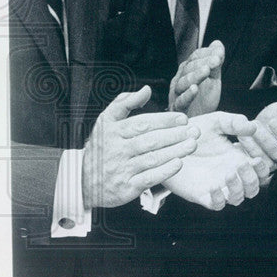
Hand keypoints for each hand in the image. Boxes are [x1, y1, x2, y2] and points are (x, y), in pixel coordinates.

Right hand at [82, 86, 196, 208]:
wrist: (82, 179)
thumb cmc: (102, 146)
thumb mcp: (106, 120)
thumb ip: (124, 102)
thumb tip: (146, 89)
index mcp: (113, 131)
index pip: (142, 123)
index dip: (164, 120)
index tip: (183, 118)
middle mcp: (117, 150)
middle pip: (150, 141)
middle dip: (175, 135)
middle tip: (195, 131)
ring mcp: (121, 169)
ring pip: (152, 158)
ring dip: (175, 151)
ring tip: (192, 145)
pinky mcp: (126, 187)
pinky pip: (148, 178)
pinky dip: (164, 171)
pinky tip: (179, 164)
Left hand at [162, 111, 264, 209]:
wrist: (165, 143)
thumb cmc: (191, 131)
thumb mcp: (215, 122)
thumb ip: (234, 122)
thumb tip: (253, 127)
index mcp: (238, 158)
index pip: (261, 171)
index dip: (263, 168)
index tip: (256, 158)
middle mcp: (230, 174)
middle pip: (253, 188)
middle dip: (253, 178)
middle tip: (243, 164)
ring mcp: (217, 186)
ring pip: (238, 198)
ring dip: (238, 188)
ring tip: (229, 173)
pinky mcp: (200, 194)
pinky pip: (217, 205)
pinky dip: (219, 199)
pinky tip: (214, 186)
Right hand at [169, 40, 224, 115]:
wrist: (199, 121)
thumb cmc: (203, 99)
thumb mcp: (213, 78)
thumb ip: (215, 62)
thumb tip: (218, 43)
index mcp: (187, 70)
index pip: (195, 58)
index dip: (206, 54)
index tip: (219, 53)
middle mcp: (180, 80)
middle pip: (188, 69)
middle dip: (202, 63)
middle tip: (216, 60)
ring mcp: (177, 94)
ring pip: (183, 83)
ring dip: (195, 75)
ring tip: (206, 70)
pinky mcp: (179, 109)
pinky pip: (181, 101)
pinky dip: (187, 95)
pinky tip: (195, 89)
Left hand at [238, 98, 276, 176]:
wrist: (260, 127)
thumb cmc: (275, 117)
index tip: (272, 120)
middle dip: (266, 139)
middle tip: (255, 126)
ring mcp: (273, 163)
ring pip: (266, 161)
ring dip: (253, 147)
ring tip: (243, 133)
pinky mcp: (258, 168)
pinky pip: (253, 167)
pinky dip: (245, 154)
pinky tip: (238, 143)